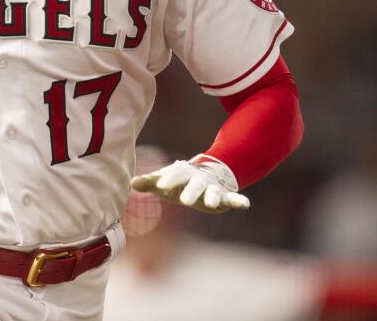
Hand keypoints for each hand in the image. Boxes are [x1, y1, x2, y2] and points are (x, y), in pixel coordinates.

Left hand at [130, 155, 249, 214]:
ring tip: (212, 204)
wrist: (208, 172)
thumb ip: (150, 182)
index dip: (167, 180)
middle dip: (190, 192)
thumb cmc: (180, 181)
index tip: (159, 186)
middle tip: (184, 201)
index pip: (174, 176)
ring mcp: (213, 187)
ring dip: (213, 196)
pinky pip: (233, 198)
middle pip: (194, 185)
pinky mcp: (224, 197)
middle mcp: (198, 180)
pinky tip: (244, 204)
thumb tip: (132, 182)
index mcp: (183, 174)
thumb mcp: (165, 182)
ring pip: (214, 192)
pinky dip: (239, 201)